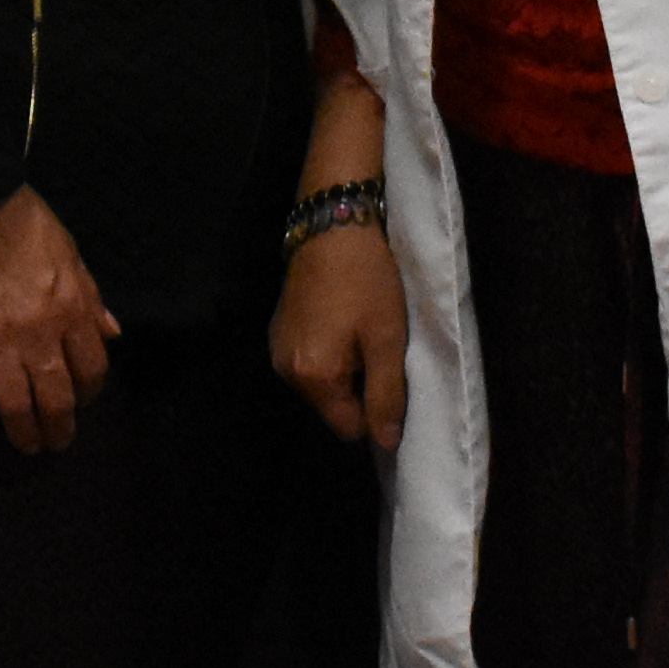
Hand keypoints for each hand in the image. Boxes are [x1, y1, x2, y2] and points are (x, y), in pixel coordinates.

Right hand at [0, 186, 118, 453]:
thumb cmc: (24, 222)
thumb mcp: (72, 254)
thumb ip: (91, 298)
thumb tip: (112, 334)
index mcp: (72, 308)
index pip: (92, 370)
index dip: (90, 393)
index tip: (83, 400)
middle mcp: (38, 331)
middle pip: (55, 398)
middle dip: (59, 428)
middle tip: (56, 443)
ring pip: (14, 404)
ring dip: (23, 432)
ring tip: (26, 445)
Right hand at [271, 216, 409, 449]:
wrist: (333, 224)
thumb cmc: (367, 281)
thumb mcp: (388, 340)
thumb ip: (386, 396)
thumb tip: (387, 443)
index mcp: (313, 378)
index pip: (348, 428)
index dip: (374, 413)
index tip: (390, 379)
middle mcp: (286, 372)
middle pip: (333, 407)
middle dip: (358, 387)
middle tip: (377, 347)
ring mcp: (278, 349)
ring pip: (321, 384)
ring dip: (344, 368)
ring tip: (361, 330)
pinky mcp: (278, 329)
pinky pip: (308, 361)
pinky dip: (327, 351)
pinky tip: (341, 320)